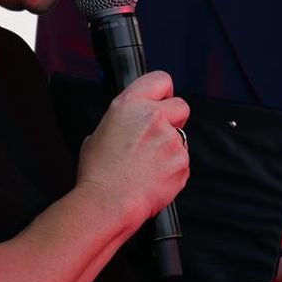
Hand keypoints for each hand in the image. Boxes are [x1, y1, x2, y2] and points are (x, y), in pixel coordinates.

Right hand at [76, 70, 189, 228]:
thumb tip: (129, 126)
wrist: (108, 201)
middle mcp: (154, 117)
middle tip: (158, 137)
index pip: (161, 79)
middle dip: (174, 119)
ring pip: (181, 138)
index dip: (164, 91)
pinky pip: (182, 161)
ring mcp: (171, 139)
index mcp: (130, 105)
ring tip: (148, 165)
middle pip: (181, 106)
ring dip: (170, 148)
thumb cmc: (99, 173)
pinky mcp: (182, 162)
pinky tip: (153, 177)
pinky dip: (172, 169)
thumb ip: (121, 122)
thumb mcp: (98, 134)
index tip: (163, 100)